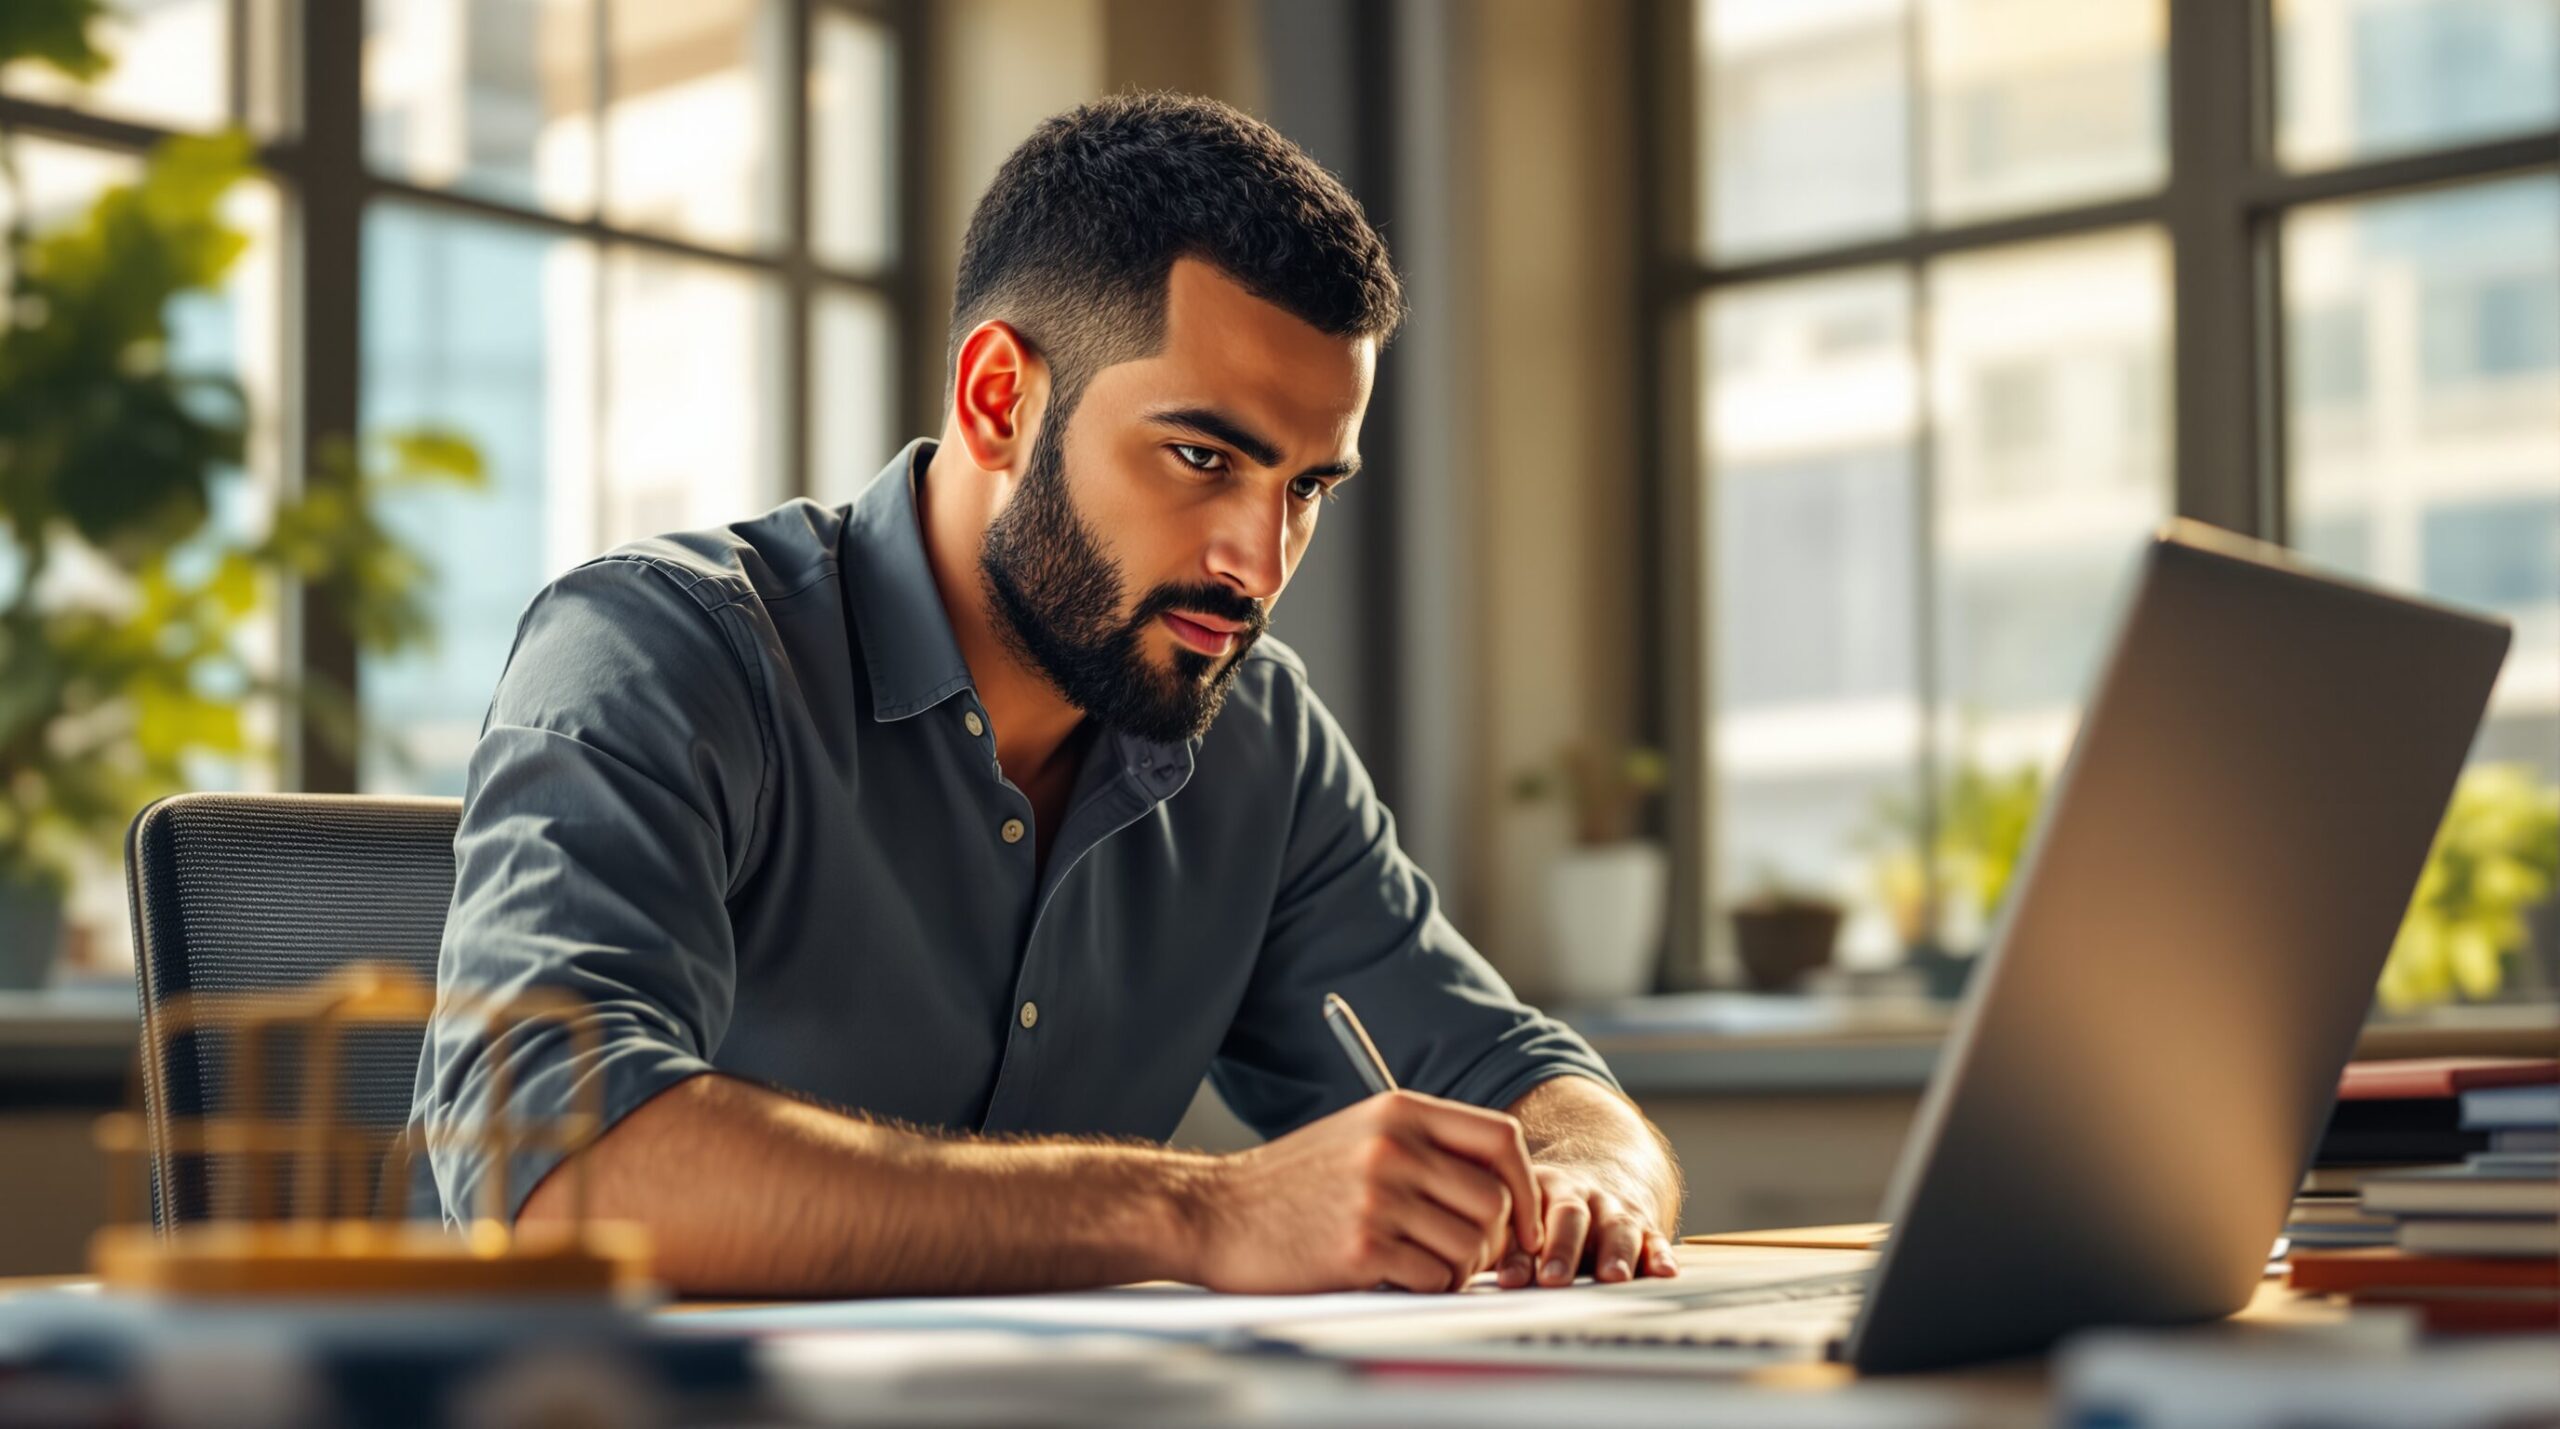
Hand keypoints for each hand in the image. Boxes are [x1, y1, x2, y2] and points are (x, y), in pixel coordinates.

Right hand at [1186, 1090, 1543, 1293]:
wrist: (1213, 1212)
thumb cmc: (1290, 1183)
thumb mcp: (1359, 1134)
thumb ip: (1423, 1145)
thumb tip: (1502, 1186)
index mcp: (1399, 1112)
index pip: (1501, 1138)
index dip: (1526, 1185)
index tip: (1525, 1219)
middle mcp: (1394, 1147)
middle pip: (1495, 1200)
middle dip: (1494, 1240)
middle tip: (1468, 1255)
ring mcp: (1378, 1197)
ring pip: (1472, 1244)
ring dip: (1461, 1268)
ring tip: (1426, 1265)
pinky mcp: (1362, 1248)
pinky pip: (1436, 1277)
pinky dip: (1429, 1285)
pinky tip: (1398, 1276)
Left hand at [1494, 1162, 1679, 1287]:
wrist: (1599, 1170)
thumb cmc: (1542, 1209)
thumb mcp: (1518, 1211)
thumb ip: (1498, 1243)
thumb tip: (1460, 1277)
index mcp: (1540, 1187)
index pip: (1528, 1215)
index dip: (1520, 1251)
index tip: (1510, 1280)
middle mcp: (1580, 1194)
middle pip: (1572, 1216)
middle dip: (1563, 1249)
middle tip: (1554, 1279)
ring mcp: (1615, 1209)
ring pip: (1617, 1226)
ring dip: (1615, 1253)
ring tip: (1612, 1277)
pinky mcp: (1645, 1226)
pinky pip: (1655, 1238)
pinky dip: (1660, 1255)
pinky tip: (1665, 1272)